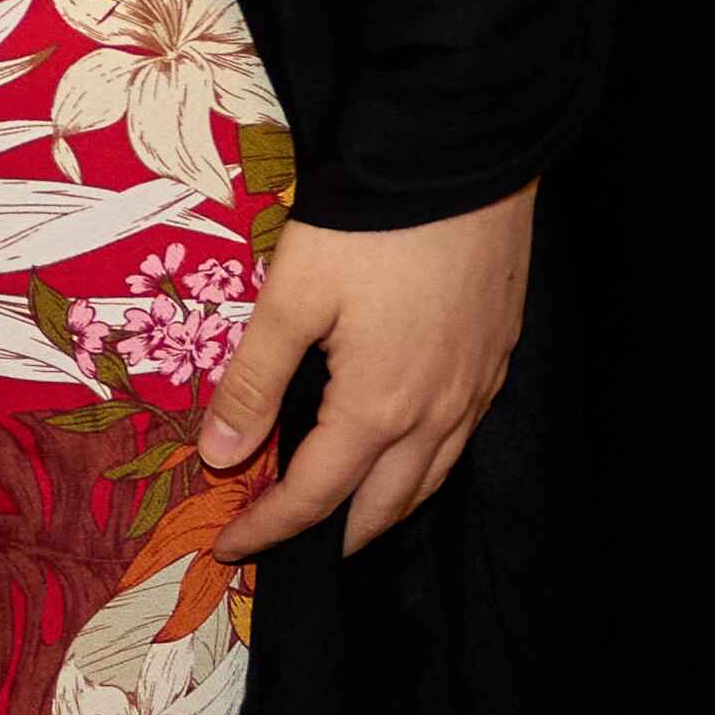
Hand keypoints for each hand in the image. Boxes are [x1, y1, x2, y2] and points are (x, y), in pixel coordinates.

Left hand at [205, 180, 534, 559]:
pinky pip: (459, 441)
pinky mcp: (496, 359)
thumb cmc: (370, 227)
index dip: (269, 528)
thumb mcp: (292, 296)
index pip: (316, 495)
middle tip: (289, 546)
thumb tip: (219, 456)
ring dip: (384, 507)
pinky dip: (424, 467)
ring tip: (341, 516)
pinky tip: (403, 449)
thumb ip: (255, 380)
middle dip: (334, 536)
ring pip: (430, 479)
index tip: (229, 549)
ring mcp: (476, 390)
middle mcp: (439, 415)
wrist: (461, 165)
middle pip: (384, 505)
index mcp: (381, 409)